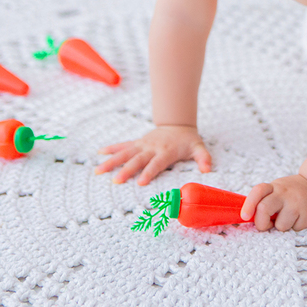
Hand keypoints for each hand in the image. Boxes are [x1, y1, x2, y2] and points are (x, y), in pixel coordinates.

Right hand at [96, 125, 211, 184]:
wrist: (178, 124)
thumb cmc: (188, 140)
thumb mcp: (199, 148)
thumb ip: (204, 158)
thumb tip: (208, 169)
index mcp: (165, 151)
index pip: (156, 163)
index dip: (149, 172)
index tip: (140, 182)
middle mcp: (151, 147)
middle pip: (137, 160)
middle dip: (126, 170)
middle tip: (116, 181)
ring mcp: (142, 144)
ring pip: (125, 153)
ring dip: (112, 161)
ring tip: (98, 170)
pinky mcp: (137, 143)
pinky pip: (122, 145)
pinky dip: (111, 149)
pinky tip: (99, 153)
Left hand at [240, 174, 306, 231]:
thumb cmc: (291, 193)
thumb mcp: (277, 190)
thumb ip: (264, 201)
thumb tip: (248, 219)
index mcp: (273, 187)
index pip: (258, 191)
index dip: (248, 204)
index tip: (245, 217)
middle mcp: (284, 193)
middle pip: (264, 208)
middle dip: (261, 223)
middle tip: (265, 225)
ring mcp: (297, 202)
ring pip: (281, 225)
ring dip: (282, 227)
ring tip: (288, 218)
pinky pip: (296, 229)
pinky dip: (296, 227)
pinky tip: (300, 217)